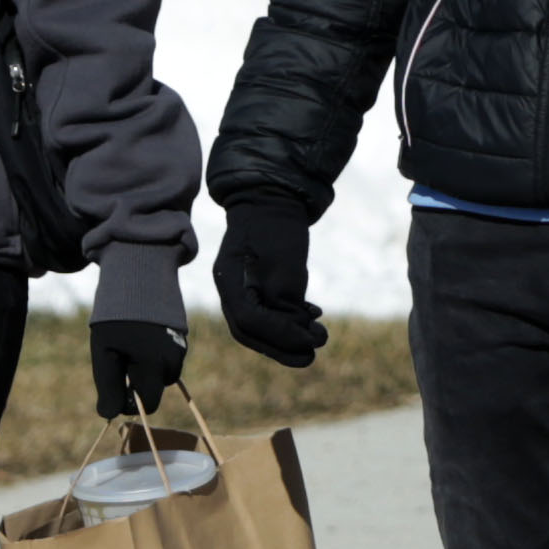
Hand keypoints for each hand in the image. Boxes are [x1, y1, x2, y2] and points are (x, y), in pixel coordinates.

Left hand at [90, 316, 188, 421]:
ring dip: (145, 367)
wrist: (140, 273)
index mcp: (155, 365)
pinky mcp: (181, 337)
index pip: (148, 404)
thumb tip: (109, 415)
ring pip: (161, 373)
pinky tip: (141, 333)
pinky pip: (167, 357)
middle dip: (137, 381)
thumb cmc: (116, 317)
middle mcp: (174, 358)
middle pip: (155, 388)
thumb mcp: (105, 352)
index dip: (129, 402)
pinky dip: (153, 353)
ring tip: (130, 341)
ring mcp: (180, 347)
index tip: (115, 385)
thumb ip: (109, 386)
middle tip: (120, 357)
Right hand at [210, 198, 324, 367]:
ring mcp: (244, 286)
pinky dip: (291, 319)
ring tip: (319, 336)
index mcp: (229, 280)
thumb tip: (298, 329)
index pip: (249, 322)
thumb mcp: (283, 260)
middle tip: (312, 354)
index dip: (279, 335)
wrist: (273, 194)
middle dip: (283, 346)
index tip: (308, 339)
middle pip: (252, 331)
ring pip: (262, 325)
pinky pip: (270, 311)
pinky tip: (314, 316)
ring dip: (290, 336)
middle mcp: (232, 288)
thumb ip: (285, 296)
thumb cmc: (276, 223)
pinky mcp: (259, 282)